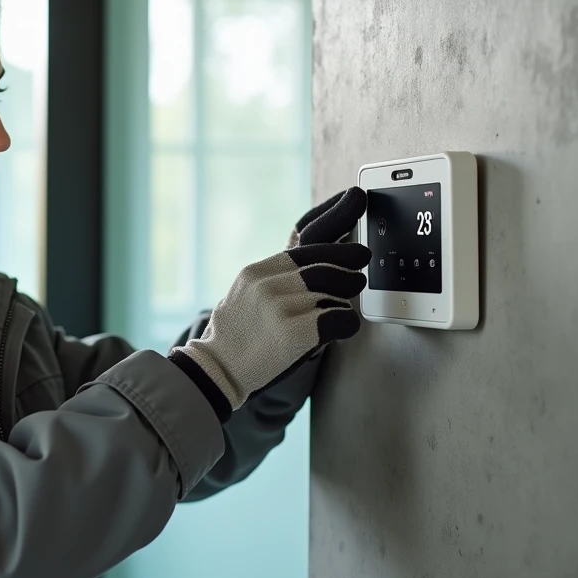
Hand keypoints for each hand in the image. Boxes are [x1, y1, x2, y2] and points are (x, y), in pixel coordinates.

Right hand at [171, 187, 368, 409]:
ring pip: (334, 291)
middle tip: (362, 261)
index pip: (302, 244)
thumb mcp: (242, 295)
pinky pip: (340, 319)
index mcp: (255, 272)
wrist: (215, 372)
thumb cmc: (233, 338)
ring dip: (345, 297)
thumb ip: (271, 279)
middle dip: (348, 261)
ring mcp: (280, 307)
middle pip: (323, 264)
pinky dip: (348, 323)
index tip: (353, 205)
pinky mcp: (295, 332)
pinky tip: (344, 327)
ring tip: (347, 300)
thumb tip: (307, 267)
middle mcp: (266, 284)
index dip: (333, 223)